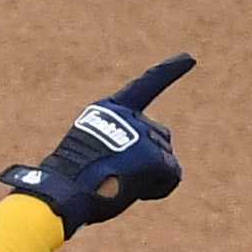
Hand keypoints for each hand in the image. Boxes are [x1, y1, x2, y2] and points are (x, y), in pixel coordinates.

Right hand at [4, 53, 194, 234]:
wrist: (62, 194)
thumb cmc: (70, 183)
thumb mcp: (91, 154)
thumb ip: (121, 149)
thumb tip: (160, 166)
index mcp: (107, 110)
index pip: (144, 86)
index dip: (169, 72)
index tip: (190, 58)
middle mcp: (128, 116)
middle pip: (160, 138)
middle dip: (149, 162)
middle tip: (116, 179)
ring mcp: (143, 134)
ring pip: (166, 159)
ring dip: (149, 177)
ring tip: (118, 186)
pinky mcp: (154, 156)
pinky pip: (171, 176)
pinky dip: (157, 189)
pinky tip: (133, 193)